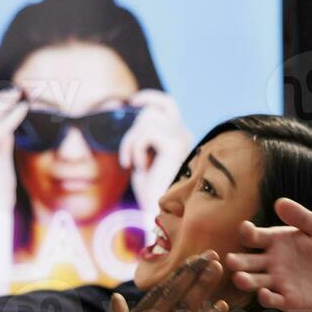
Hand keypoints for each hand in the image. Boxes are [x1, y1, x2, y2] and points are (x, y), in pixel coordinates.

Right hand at [86, 253, 227, 311]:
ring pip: (185, 310)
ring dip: (204, 287)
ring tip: (219, 269)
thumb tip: (117, 299)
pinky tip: (222, 306)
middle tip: (212, 256)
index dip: (176, 277)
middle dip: (193, 273)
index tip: (192, 263)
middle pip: (173, 295)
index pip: (156, 295)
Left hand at [121, 90, 191, 213]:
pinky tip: (140, 167)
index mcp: (179, 137)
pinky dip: (136, 149)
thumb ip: (142, 137)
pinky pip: (146, 132)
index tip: (132, 101)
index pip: (167, 104)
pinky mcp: (176, 144)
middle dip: (132, 133)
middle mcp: (185, 134)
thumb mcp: (144, 158)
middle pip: (151, 111)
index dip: (149, 97)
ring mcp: (182, 138)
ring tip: (134, 165)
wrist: (159, 213)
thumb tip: (134, 114)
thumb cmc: (151, 192)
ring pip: (147, 119)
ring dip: (132, 142)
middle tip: (127, 160)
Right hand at [224, 197, 311, 311]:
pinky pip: (273, 300)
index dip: (247, 232)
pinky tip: (265, 294)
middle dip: (237, 261)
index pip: (254, 236)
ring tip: (240, 278)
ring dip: (245, 281)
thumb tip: (280, 202)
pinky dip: (266, 298)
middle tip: (230, 260)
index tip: (246, 228)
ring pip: (255, 282)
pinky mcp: (288, 299)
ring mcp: (278, 281)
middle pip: (247, 261)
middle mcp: (271, 262)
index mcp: (275, 241)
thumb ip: (301, 217)